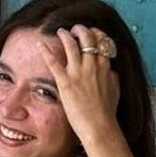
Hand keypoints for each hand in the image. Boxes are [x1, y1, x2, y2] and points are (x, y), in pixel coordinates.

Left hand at [40, 25, 120, 146]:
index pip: (102, 42)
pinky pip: (53, 62)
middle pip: (87, 38)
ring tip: (61, 31)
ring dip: (65, 35)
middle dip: (80, 29)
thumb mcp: (115, 90)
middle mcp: (92, 66)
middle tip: (75, 29)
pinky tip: (40, 45)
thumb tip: (111, 71)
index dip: (96, 34)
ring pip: (71, 45)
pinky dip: (46, 51)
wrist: (99, 127)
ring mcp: (78, 73)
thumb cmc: (107, 113)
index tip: (91, 33)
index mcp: (105, 68)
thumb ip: (112, 77)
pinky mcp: (65, 83)